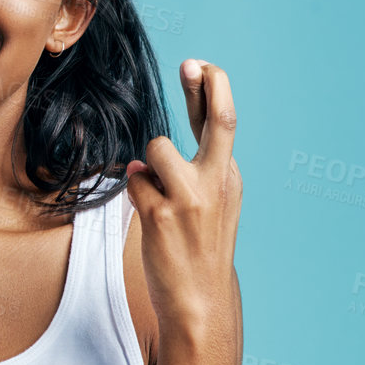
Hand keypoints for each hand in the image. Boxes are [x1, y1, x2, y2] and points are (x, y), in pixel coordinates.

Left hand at [123, 59, 242, 333]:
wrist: (200, 301)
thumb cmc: (199, 249)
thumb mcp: (209, 204)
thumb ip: (190, 170)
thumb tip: (155, 147)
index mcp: (229, 177)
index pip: (222, 122)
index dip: (211, 88)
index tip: (198, 65)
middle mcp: (218, 182)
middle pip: (221, 120)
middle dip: (208, 86)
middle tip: (192, 62)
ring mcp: (191, 198)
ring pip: (156, 151)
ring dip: (147, 169)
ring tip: (159, 199)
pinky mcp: (163, 215)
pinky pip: (135, 183)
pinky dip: (136, 194)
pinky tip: (150, 217)